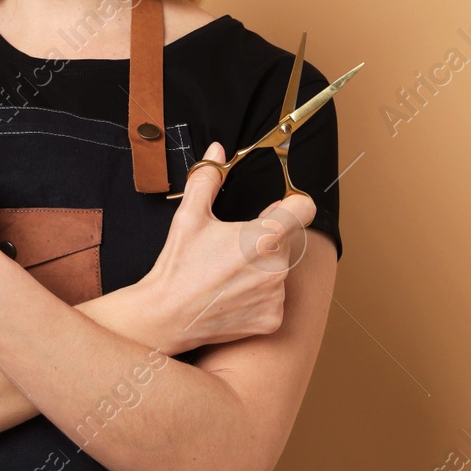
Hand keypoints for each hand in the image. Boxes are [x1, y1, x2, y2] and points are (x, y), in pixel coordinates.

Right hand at [139, 141, 317, 354]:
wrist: (166, 316)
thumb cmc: (178, 265)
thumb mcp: (189, 216)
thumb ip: (208, 178)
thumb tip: (217, 150)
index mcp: (264, 237)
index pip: (304, 208)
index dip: (291, 204)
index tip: (277, 210)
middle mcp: (278, 267)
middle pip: (285, 241)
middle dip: (264, 240)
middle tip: (231, 249)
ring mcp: (276, 296)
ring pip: (279, 271)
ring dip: (261, 270)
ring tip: (227, 276)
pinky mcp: (272, 319)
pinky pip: (274, 299)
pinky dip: (258, 297)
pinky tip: (231, 296)